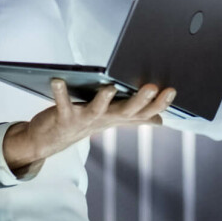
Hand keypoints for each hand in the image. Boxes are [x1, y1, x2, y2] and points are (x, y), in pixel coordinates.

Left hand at [3, 79, 175, 176]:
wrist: (50, 141)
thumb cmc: (83, 123)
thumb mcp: (110, 119)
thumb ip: (134, 117)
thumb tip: (159, 120)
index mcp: (116, 117)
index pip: (143, 112)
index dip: (158, 104)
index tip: (172, 90)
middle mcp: (103, 119)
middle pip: (126, 111)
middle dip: (140, 100)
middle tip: (152, 87)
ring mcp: (83, 120)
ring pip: (96, 110)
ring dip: (103, 99)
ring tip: (109, 87)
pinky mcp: (63, 117)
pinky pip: (62, 104)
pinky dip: (59, 92)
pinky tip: (57, 80)